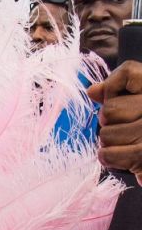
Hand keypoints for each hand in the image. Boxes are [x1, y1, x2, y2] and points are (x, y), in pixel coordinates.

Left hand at [87, 60, 141, 182]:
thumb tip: (92, 91)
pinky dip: (108, 157)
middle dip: (109, 122)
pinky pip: (107, 154)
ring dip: (109, 142)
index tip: (116, 98)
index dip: (112, 88)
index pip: (127, 72)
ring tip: (125, 142)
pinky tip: (120, 155)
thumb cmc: (140, 126)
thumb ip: (114, 92)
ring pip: (105, 134)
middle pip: (109, 109)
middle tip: (123, 126)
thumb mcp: (133, 102)